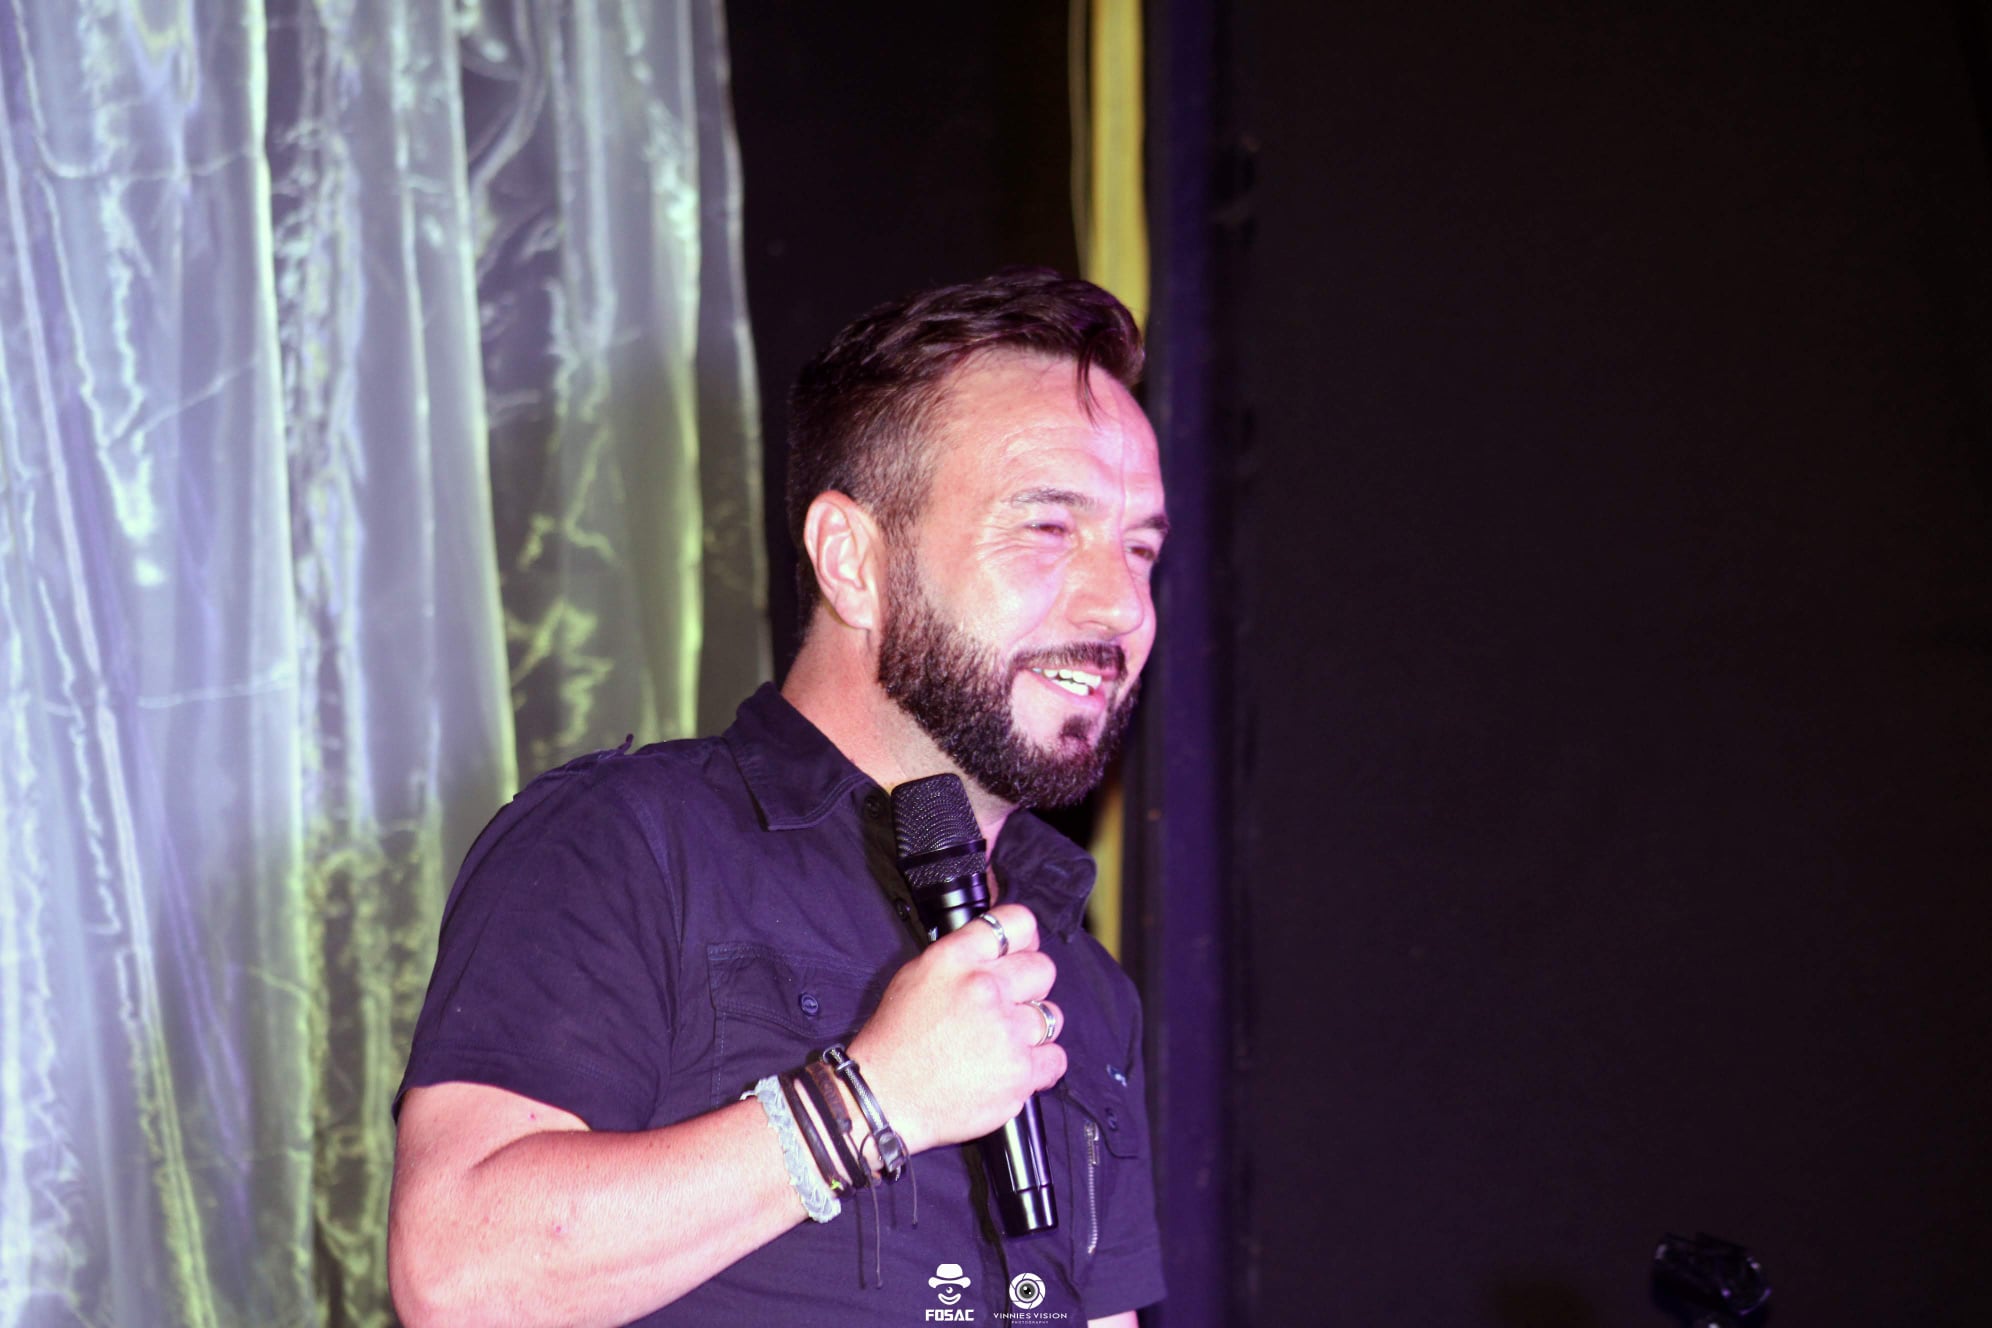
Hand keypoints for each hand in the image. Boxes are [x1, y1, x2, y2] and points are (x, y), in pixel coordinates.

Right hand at [845, 904, 1066, 1155]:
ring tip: (1005, 1043)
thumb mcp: (916, 976)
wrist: (885, 1099)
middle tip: (1010, 1005)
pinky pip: (1055, 1058)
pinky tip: (1014, 1067)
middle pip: (1042, 968)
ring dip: (1032, 1029)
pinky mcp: (1019, 1071)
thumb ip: (961, 957)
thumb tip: (997, 951)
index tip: (1023, 952)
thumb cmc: (895, 1043)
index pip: (1016, 923)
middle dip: (1030, 986)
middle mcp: (984, 988)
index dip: (1025, 939)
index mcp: (956, 959)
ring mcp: (1006, 1031)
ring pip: (1051, 1016)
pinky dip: (1040, 1066)